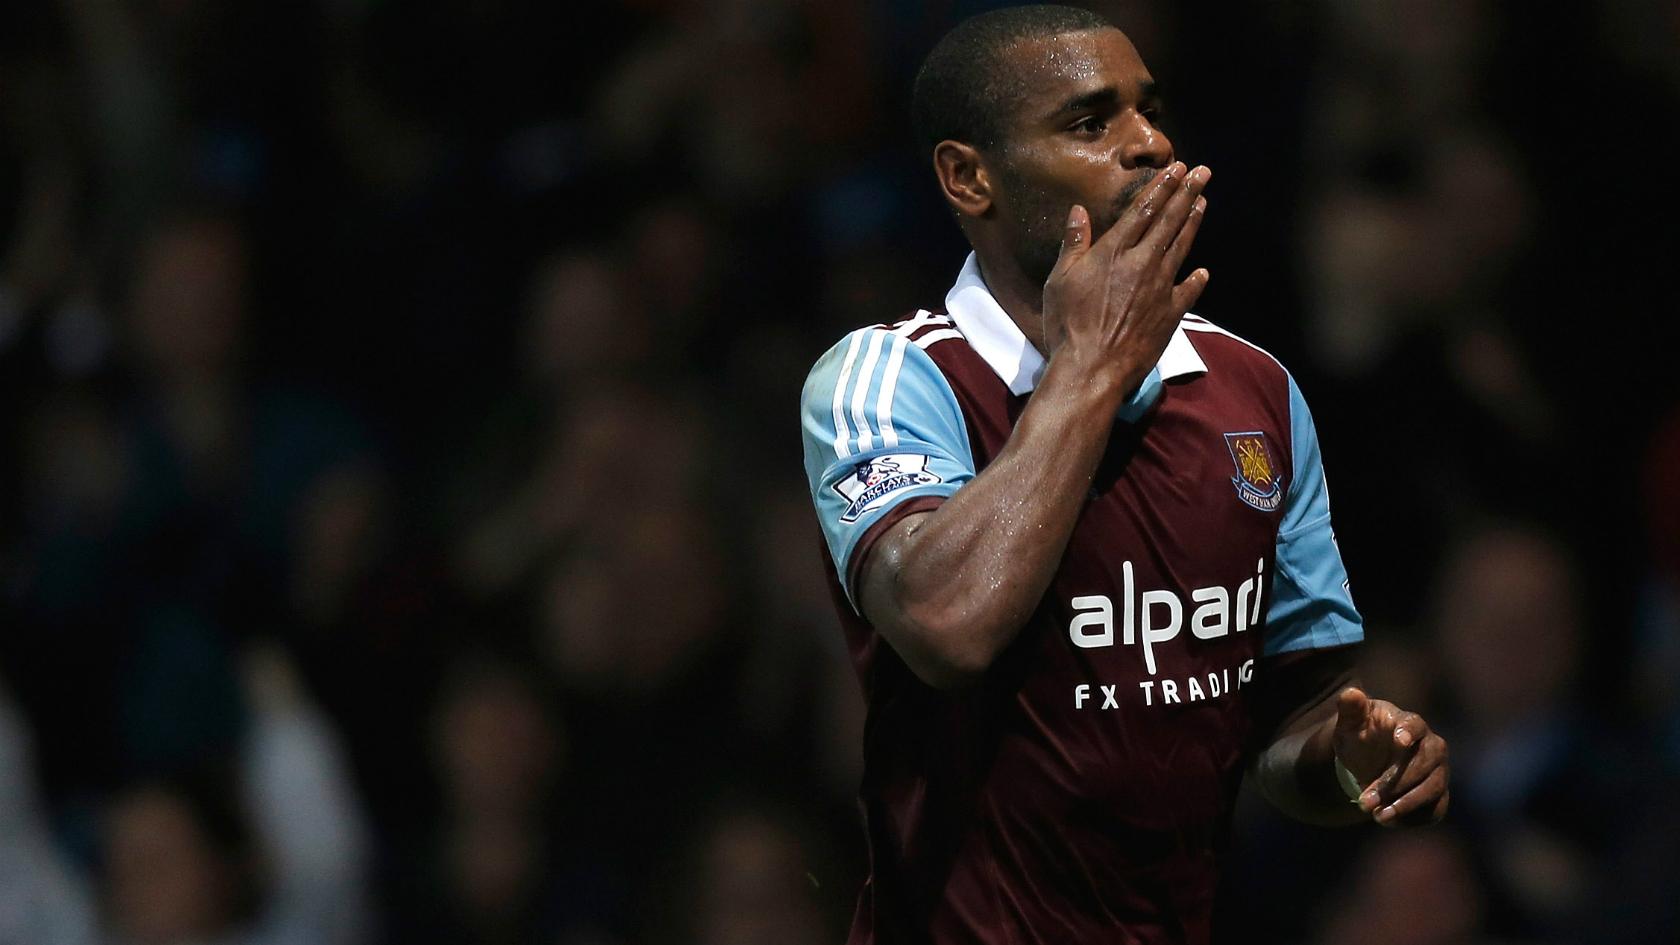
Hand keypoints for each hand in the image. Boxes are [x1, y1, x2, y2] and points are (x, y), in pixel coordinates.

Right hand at [1040, 161, 1210, 395]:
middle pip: (1169, 221)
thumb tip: (1078, 212)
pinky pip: (1188, 290)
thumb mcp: (1060, 280)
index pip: (1143, 210)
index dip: (1162, 187)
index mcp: (1115, 251)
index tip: (1177, 169)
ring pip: (1182, 247)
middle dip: (1187, 193)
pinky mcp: (1170, 313)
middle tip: (1203, 173)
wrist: (1093, 367)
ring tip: (1203, 203)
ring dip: (1194, 223)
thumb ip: (1074, 244)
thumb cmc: (1068, 324)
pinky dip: (1196, 279)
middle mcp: (1143, 262)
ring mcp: (1161, 288)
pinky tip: (1203, 271)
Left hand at [1333, 687, 1450, 825]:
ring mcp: (1439, 772)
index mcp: (1410, 723)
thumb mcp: (1350, 723)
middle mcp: (1432, 746)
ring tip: (1377, 816)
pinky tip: (1388, 820)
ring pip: (1433, 789)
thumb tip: (1351, 693)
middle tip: (1365, 801)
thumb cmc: (1362, 736)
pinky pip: (1435, 809)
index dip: (1409, 731)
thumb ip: (1350, 709)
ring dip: (1406, 805)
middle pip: (1423, 764)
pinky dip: (1414, 818)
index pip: (1415, 724)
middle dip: (1394, 784)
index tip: (1398, 739)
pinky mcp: (1439, 795)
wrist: (1370, 760)